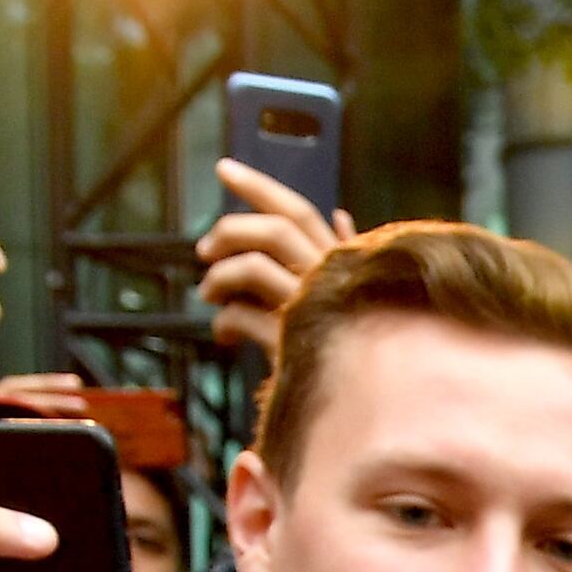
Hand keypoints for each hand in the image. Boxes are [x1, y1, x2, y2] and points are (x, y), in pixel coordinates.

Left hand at [195, 158, 345, 364]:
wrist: (367, 403)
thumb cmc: (357, 346)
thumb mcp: (355, 292)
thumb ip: (345, 253)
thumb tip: (341, 215)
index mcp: (341, 264)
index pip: (298, 211)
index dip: (259, 187)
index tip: (223, 168)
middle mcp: (329, 278)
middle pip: (274, 229)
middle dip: (230, 230)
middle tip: (204, 247)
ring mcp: (312, 308)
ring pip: (253, 266)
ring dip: (219, 276)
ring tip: (209, 294)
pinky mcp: (292, 340)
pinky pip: (242, 315)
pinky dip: (224, 322)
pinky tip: (225, 335)